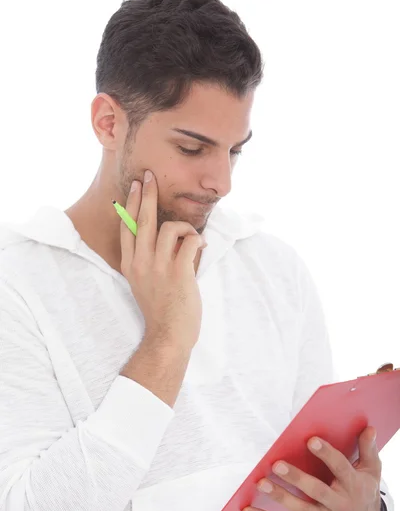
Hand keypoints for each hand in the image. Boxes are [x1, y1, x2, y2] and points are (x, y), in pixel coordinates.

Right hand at [120, 170, 207, 349]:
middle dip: (146, 194)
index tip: (134, 187)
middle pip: (142, 220)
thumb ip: (151, 260)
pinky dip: (197, 240)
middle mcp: (141, 263)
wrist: (168, 334)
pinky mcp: (179, 272)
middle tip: (149, 176)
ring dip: (185, 227)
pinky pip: (189, 241)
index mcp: (130, 265)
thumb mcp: (145, 283)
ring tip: (193, 238)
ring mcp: (159, 267)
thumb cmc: (161, 310)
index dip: (129, 204)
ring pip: (169, 227)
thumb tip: (169, 236)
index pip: (126, 228)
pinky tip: (201, 247)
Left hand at [242, 426, 381, 510]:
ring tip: (261, 483)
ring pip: (300, 509)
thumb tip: (368, 427)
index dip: (326, 454)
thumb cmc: (363, 493)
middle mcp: (339, 504)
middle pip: (316, 491)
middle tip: (276, 465)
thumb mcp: (371, 472)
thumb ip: (368, 449)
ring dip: (279, 496)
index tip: (311, 440)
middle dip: (296, 478)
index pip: (340, 468)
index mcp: (353, 486)